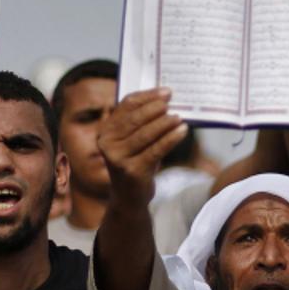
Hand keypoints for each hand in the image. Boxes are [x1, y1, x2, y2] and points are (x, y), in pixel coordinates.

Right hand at [97, 89, 187, 206]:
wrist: (129, 197)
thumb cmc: (136, 162)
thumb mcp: (134, 140)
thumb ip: (142, 121)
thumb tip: (166, 98)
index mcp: (105, 130)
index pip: (127, 105)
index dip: (147, 96)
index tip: (166, 92)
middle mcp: (107, 143)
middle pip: (135, 119)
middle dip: (155, 108)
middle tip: (172, 103)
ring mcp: (117, 158)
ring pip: (145, 134)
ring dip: (165, 123)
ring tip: (179, 117)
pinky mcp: (132, 171)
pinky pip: (155, 150)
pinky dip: (171, 138)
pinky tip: (183, 131)